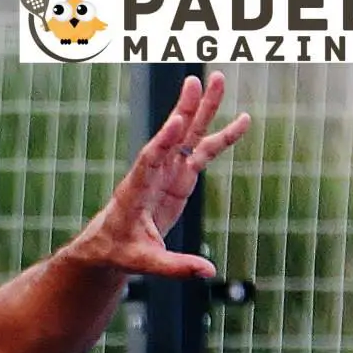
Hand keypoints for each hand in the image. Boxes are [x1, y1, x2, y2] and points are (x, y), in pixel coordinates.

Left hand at [72, 71, 250, 279]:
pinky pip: (203, 152)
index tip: (173, 122)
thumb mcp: (142, 262)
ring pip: (188, 136)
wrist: (108, 246)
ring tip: (218, 79)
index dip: (161, 143)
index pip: (148, 162)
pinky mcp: (179, 178)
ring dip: (203, 110)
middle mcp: (151, 174)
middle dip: (183, 111)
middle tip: (195, 82)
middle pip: (170, 137)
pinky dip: (222, 137)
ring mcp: (167, 173)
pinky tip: (244, 120)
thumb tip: (207, 272)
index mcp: (135, 190)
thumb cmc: (117, 252)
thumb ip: (173, 266)